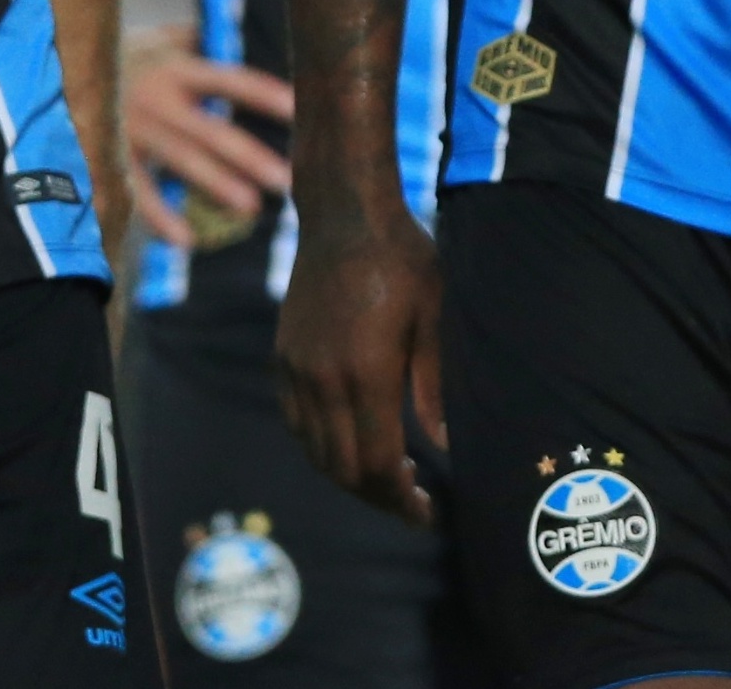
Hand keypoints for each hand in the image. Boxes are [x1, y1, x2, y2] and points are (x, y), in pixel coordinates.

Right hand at [122, 26, 295, 249]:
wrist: (58, 67)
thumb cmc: (125, 55)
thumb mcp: (161, 38)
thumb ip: (200, 40)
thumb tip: (245, 37)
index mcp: (177, 68)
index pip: (230, 80)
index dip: (263, 94)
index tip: (299, 110)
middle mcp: (158, 99)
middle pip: (211, 131)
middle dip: (251, 157)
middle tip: (288, 180)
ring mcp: (133, 130)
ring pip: (182, 161)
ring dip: (217, 185)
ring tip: (251, 207)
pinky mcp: (111, 155)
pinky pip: (138, 190)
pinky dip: (160, 216)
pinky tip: (186, 239)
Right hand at [276, 193, 444, 527]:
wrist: (345, 215)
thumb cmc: (404, 259)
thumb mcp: (436, 317)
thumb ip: (437, 387)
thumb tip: (446, 446)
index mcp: (366, 373)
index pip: (378, 464)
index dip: (402, 500)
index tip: (427, 514)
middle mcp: (323, 380)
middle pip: (344, 470)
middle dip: (379, 498)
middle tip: (413, 504)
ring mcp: (297, 371)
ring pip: (316, 453)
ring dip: (350, 478)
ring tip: (389, 481)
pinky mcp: (283, 359)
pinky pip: (298, 425)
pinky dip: (323, 449)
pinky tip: (353, 444)